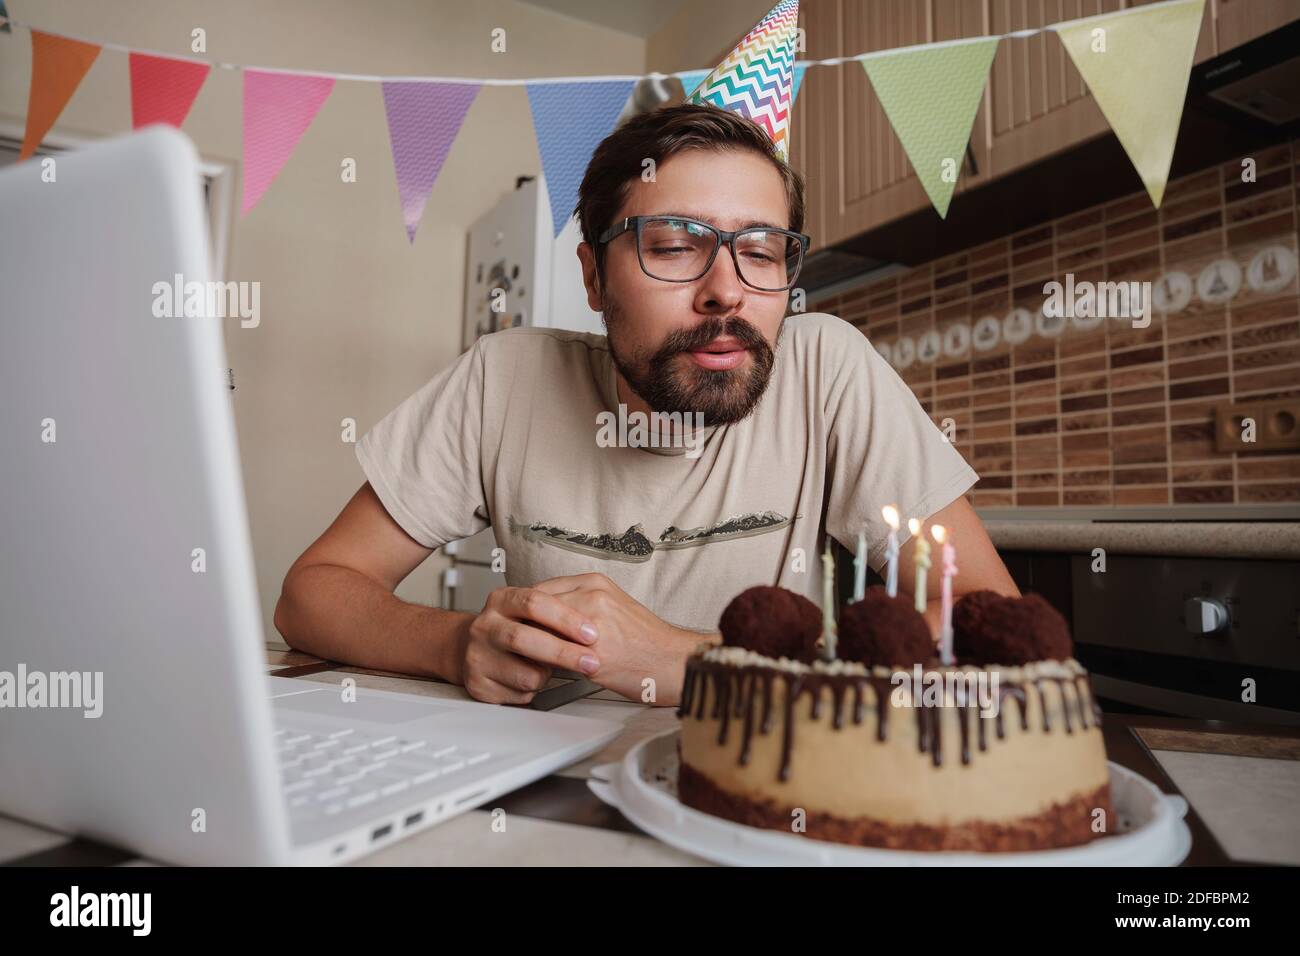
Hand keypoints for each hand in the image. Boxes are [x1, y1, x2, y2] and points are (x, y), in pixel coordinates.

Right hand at [457, 586, 601, 704]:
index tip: (591, 633)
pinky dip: (534, 690)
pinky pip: (519, 694)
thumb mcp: (531, 610)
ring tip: (549, 669)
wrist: (477, 647)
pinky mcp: (478, 684)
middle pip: (524, 638)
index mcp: (502, 600)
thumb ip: (556, 612)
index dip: (565, 618)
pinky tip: (530, 679)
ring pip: (526, 674)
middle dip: (563, 653)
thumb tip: (591, 626)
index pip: (534, 603)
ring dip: (548, 676)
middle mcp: (485, 626)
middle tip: (591, 662)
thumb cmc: (514, 627)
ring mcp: (477, 656)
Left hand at [532, 573, 711, 705]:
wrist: (671, 661)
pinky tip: (540, 670)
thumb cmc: (646, 640)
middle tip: (512, 640)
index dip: (526, 610)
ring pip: (541, 629)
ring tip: (523, 656)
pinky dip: (542, 662)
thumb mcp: (613, 607)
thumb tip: (549, 616)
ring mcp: (591, 621)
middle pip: (536, 607)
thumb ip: (581, 605)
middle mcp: (591, 595)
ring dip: (529, 644)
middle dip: (522, 625)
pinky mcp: (591, 649)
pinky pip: (554, 654)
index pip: (542, 590)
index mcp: (595, 582)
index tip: (518, 621)